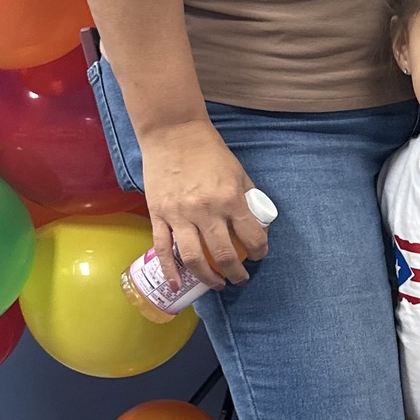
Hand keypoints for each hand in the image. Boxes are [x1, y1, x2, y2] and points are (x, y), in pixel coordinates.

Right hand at [137, 120, 267, 289]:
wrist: (173, 133)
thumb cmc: (209, 152)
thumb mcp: (238, 173)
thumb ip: (246, 198)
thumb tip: (256, 223)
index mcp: (230, 199)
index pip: (252, 237)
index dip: (260, 251)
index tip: (259, 255)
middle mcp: (206, 210)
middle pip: (223, 254)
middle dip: (236, 273)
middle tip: (239, 278)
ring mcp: (179, 214)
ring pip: (194, 257)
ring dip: (208, 277)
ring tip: (217, 284)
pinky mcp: (159, 215)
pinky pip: (164, 249)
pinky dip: (171, 270)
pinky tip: (178, 285)